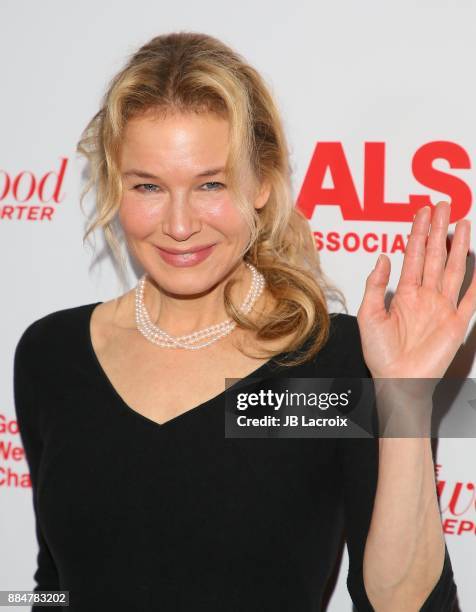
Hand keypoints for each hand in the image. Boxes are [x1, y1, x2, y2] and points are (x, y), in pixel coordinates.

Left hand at [357, 201, 475, 379]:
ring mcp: (442, 308)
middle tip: (444, 207)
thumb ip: (375, 286)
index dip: (417, 233)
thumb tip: (382, 258)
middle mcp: (424, 297)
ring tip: (462, 224)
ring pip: (452, 269)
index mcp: (404, 294)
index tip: (422, 213)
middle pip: (434, 256)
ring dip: (457, 247)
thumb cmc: (381, 355)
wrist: (397, 381)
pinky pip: (471, 299)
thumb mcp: (368, 316)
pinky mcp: (456, 323)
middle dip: (439, 230)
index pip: (413, 256)